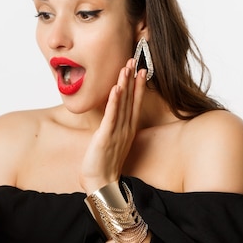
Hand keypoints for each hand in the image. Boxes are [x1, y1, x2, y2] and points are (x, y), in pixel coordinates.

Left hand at [79, 58, 146, 193]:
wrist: (101, 182)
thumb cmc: (104, 163)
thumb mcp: (113, 141)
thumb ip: (115, 127)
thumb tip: (113, 115)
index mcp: (128, 129)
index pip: (135, 103)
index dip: (139, 86)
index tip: (142, 70)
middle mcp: (126, 128)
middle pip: (131, 99)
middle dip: (132, 79)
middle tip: (134, 60)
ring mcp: (117, 132)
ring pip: (123, 104)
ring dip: (125, 85)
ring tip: (126, 68)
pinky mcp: (106, 137)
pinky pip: (112, 116)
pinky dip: (115, 102)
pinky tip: (117, 89)